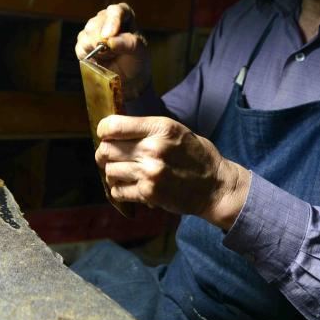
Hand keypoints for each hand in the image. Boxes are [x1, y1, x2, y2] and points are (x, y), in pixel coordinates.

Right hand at [75, 3, 150, 99]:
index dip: (113, 20)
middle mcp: (107, 19)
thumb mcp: (140, 53)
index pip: (117, 11)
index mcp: (124, 16)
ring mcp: (94, 30)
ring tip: (110, 56)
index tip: (109, 35)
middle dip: (102, 38)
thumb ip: (129, 44)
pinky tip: (99, 59)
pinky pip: (80, 46)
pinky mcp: (84, 43)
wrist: (128, 78)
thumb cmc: (136, 60)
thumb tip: (110, 40)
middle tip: (111, 52)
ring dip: (96, 48)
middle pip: (98, 22)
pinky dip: (89, 55)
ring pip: (87, 33)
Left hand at [96, 115, 251, 229]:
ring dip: (112, 172)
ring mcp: (150, 172)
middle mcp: (153, 148)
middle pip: (106, 150)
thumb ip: (146, 129)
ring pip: (109, 171)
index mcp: (160, 128)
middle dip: (103, 153)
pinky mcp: (149, 193)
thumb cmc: (195, 155)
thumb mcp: (176, 130)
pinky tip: (128, 186)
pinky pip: (118, 191)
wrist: (215, 186)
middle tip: (109, 156)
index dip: (103, 130)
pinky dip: (118, 190)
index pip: (114, 126)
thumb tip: (113, 130)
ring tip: (122, 172)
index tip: (105, 135)